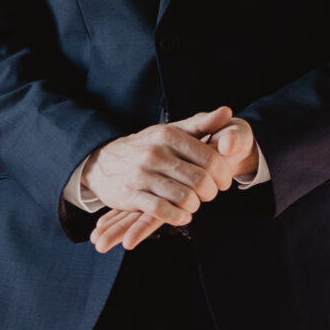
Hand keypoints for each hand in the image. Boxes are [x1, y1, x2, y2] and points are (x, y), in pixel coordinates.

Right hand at [89, 110, 260, 252]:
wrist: (102, 161)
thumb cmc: (146, 147)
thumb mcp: (171, 131)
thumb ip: (201, 123)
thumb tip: (227, 112)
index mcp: (169, 135)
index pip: (210, 158)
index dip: (223, 174)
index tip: (223, 181)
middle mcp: (155, 153)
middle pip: (200, 181)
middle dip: (210, 192)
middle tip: (208, 194)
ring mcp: (142, 175)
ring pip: (184, 198)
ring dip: (194, 206)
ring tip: (193, 203)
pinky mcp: (131, 195)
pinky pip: (162, 211)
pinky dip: (178, 217)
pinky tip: (182, 215)